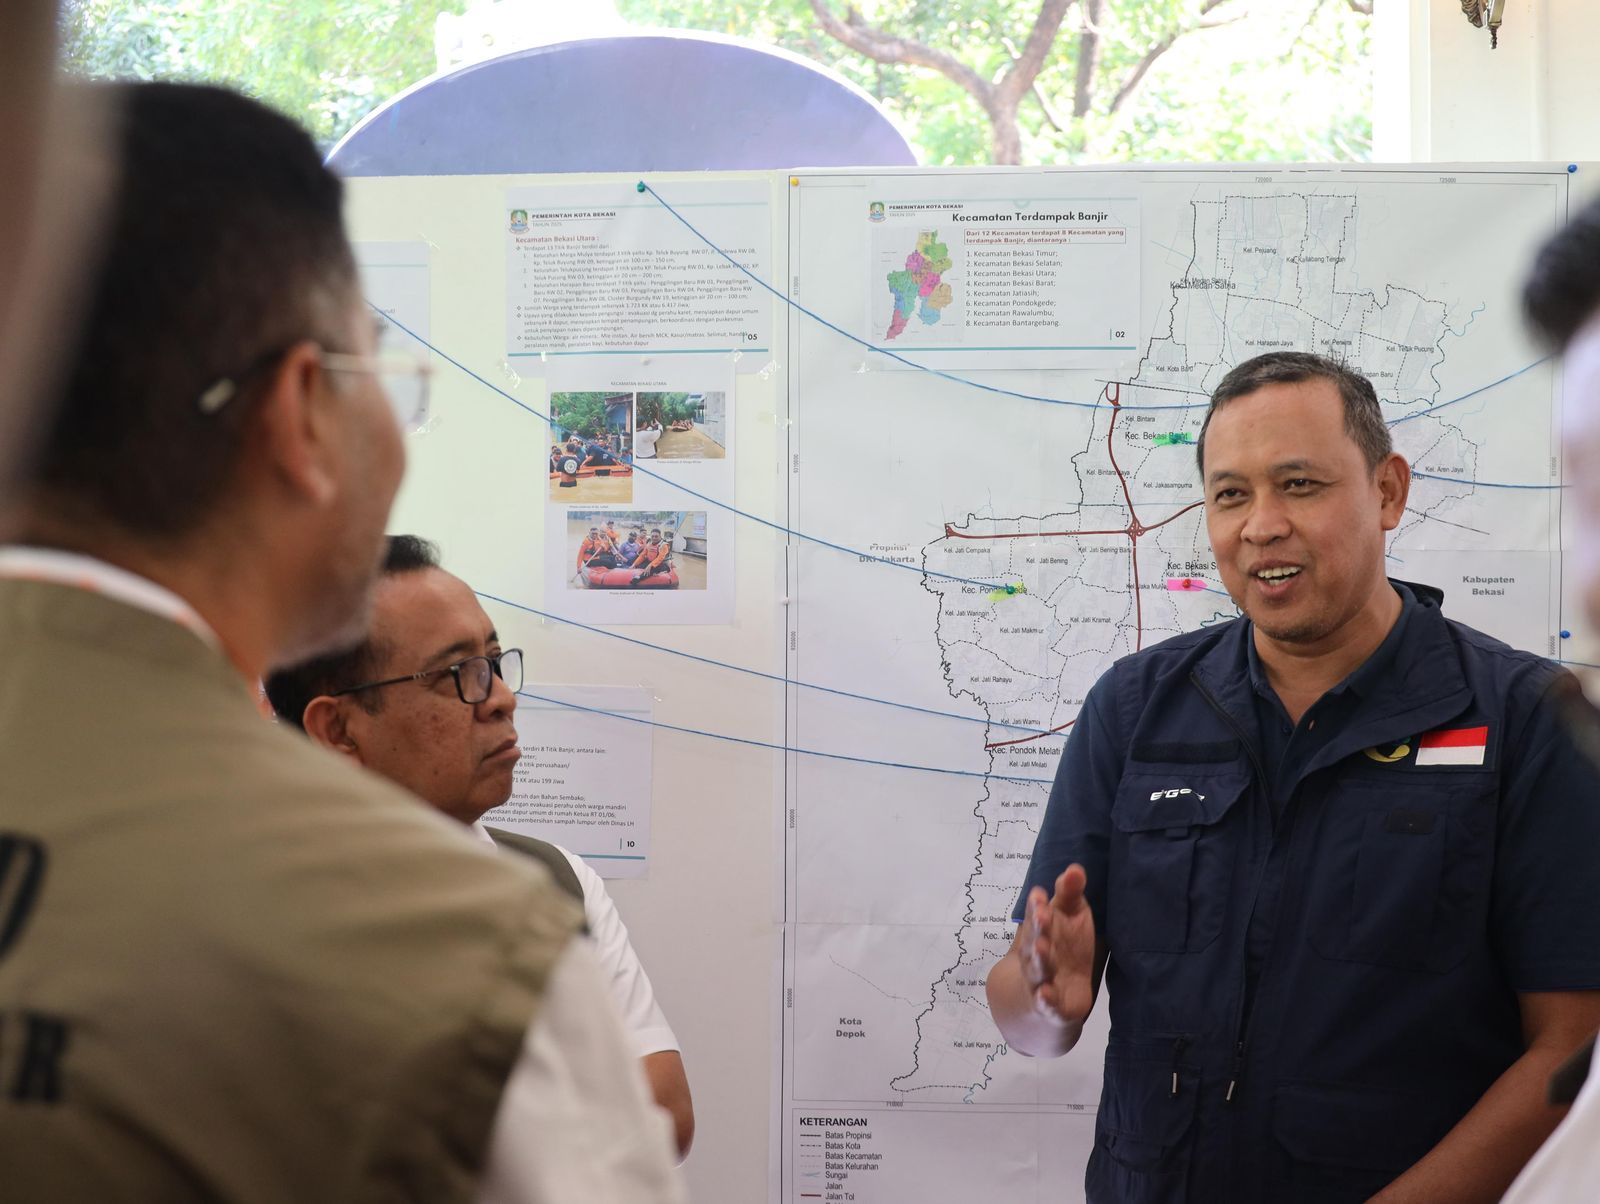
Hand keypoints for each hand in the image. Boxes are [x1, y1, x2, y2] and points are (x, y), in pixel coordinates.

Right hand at [1018, 865, 1097, 1027]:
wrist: (1050, 995)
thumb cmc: (1063, 946)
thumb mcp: (1069, 916)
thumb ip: (1069, 894)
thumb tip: (1075, 868)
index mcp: (1041, 930)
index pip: (1036, 916)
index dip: (1036, 906)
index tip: (1039, 894)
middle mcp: (1036, 954)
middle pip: (1034, 940)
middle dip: (1037, 927)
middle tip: (1042, 913)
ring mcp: (1041, 980)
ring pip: (1038, 970)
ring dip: (1039, 959)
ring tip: (1042, 948)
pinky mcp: (1051, 1006)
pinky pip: (1047, 1005)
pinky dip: (1045, 1001)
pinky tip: (1045, 995)